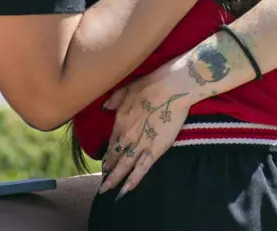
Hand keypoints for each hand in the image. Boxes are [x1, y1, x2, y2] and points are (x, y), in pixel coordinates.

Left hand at [98, 72, 190, 196]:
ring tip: (106, 189)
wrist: (172, 87)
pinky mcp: (155, 149)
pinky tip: (125, 191)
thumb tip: (105, 107)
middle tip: (104, 179)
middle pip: (115, 156)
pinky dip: (133, 180)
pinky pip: (142, 168)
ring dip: (114, 179)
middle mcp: (126, 135)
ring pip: (124, 166)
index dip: (108, 153)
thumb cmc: (151, 84)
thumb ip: (114, 99)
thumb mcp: (127, 88)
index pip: (112, 142)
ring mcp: (140, 144)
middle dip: (109, 168)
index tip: (105, 161)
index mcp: (119, 120)